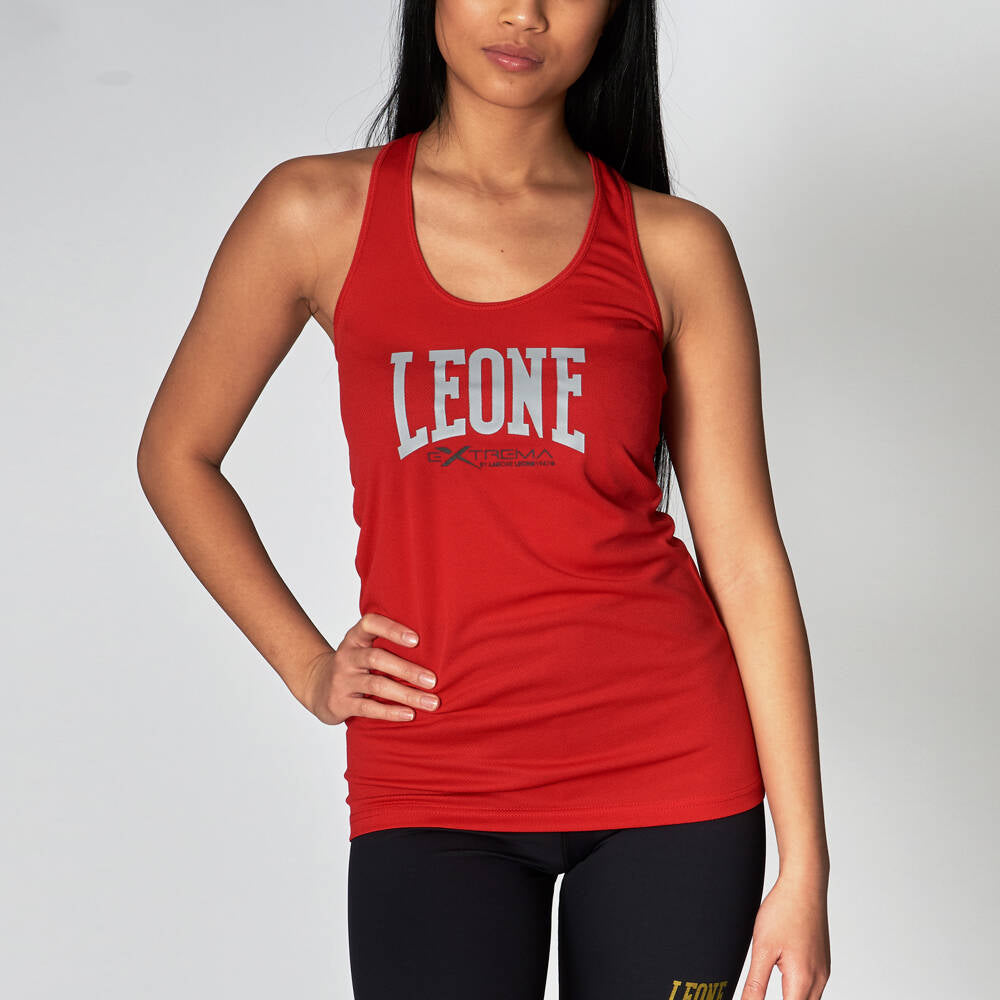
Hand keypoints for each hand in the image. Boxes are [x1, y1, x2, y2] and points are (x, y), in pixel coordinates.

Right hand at [299, 613, 438, 724]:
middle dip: (408, 670)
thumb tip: (437, 647)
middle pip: (377, 658)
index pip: (370, 623)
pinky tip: (409, 714)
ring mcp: (342, 679)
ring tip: (430, 702)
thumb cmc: (355, 665)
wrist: (317, 687)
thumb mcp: (364, 647)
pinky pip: (368, 707)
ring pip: (376, 684)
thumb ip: (388, 644)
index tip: (417, 639)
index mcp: (355, 637)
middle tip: (433, 680)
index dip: (392, 629)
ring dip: (406, 694)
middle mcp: (347, 655)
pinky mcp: (340, 702)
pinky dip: (390, 712)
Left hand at [740, 869, 830, 999]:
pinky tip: (783, 972)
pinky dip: (798, 988)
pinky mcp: (822, 960)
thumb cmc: (784, 911)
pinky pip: (813, 985)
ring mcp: (823, 969)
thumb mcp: (762, 949)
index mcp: (803, 980)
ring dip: (791, 997)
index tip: (756, 999)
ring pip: (810, 998)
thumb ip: (755, 983)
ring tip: (768, 983)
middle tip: (759, 992)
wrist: (804, 884)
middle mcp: (818, 979)